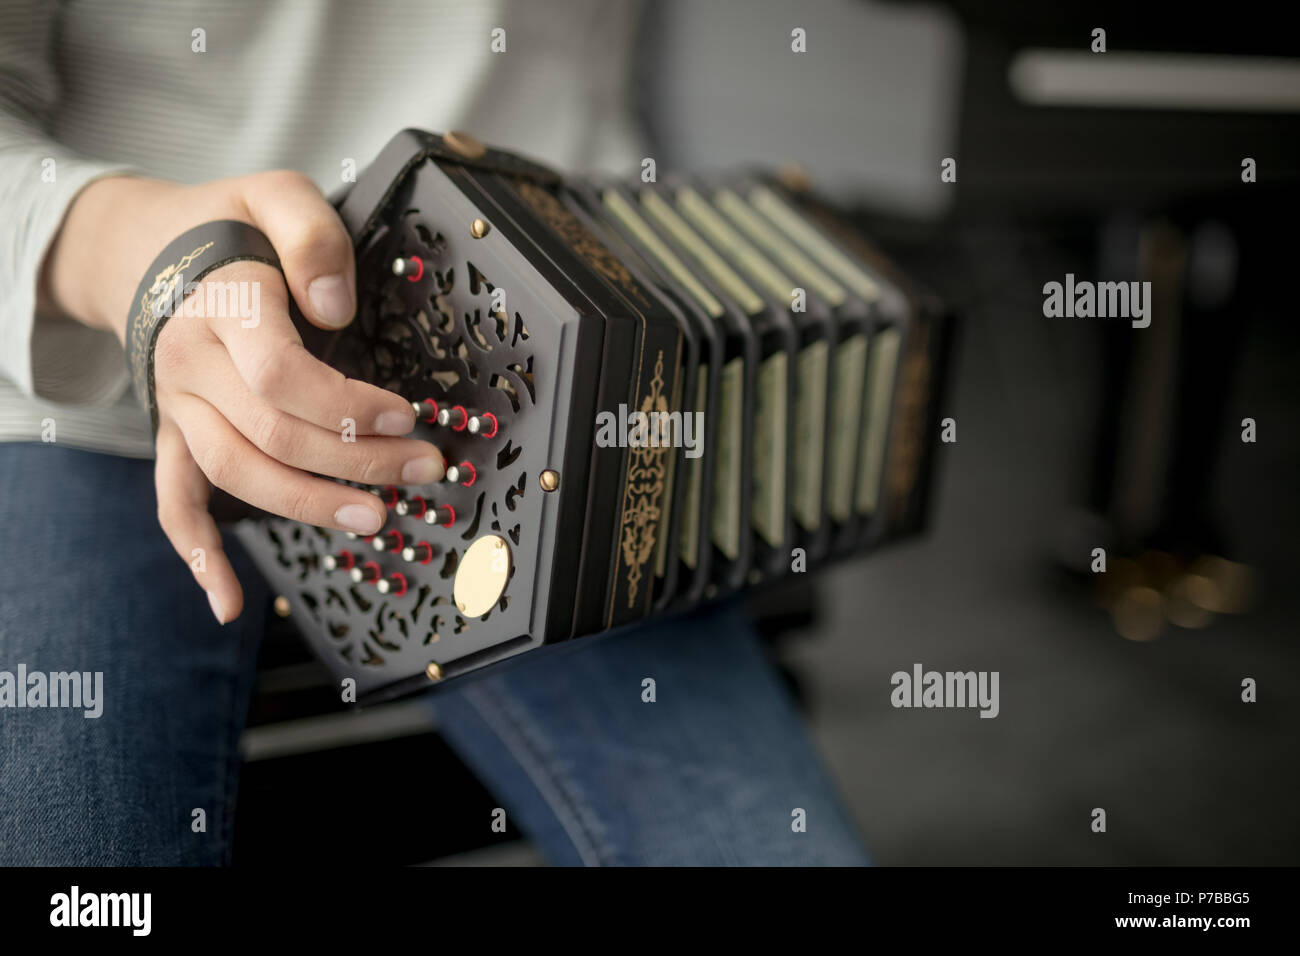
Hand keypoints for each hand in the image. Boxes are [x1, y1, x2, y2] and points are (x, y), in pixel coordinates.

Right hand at [42, 171, 444, 622]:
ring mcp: (179, 408)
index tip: (407, 419)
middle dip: (357, 462)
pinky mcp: (176, 435)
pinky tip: (228, 602)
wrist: (152, 247)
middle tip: (425, 471)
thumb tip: (335, 308)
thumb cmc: (233, 223)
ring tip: (377, 518)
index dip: (348, 407)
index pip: (282, 377)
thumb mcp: (277, 193)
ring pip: (237, 475)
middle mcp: (192, 367)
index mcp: (223, 310)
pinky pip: (174, 501)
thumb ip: (311, 238)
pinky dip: (198, 554)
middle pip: (273, 435)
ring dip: (309, 506)